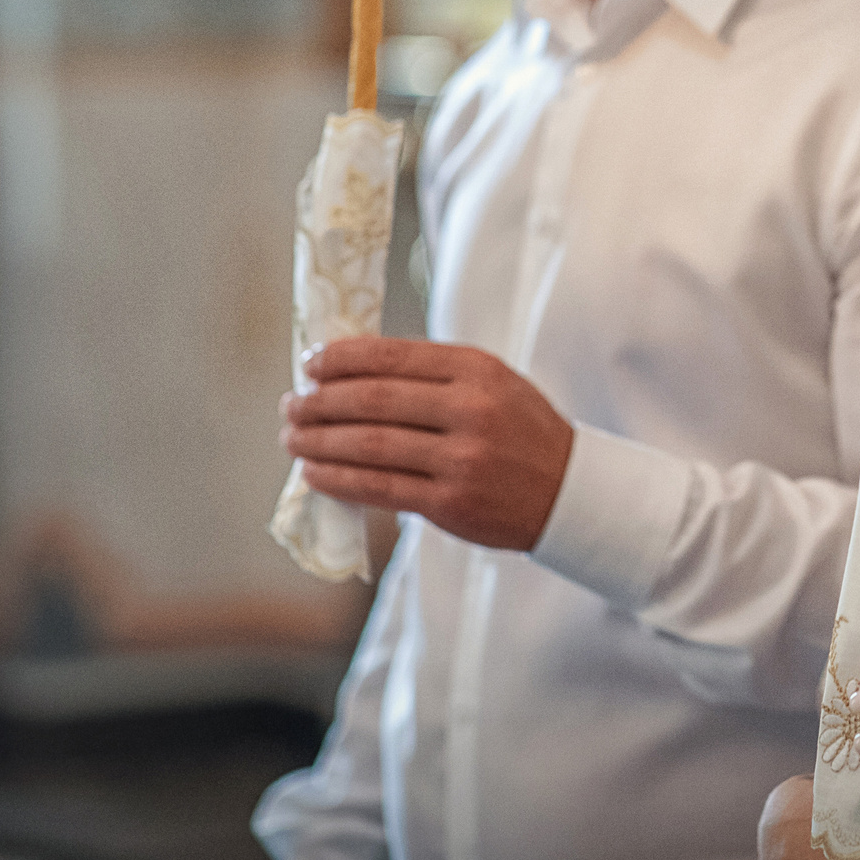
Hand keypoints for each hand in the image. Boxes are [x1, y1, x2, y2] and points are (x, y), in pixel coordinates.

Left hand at [279, 337, 574, 551]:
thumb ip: (434, 375)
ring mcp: (461, 459)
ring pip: (370, 445)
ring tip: (292, 437)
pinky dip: (338, 479)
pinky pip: (379, 488)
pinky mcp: (450, 503)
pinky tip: (314, 472)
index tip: (310, 364)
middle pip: (373, 400)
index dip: (341, 359)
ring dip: (319, 441)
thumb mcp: (493, 384)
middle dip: (320, 402)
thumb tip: (351, 372)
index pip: (393, 356)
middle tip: (291, 404)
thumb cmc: (520, 431)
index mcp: (478, 370)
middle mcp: (470, 410)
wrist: (568, 492)